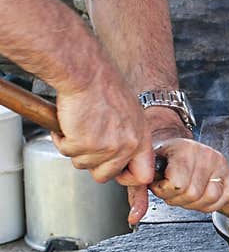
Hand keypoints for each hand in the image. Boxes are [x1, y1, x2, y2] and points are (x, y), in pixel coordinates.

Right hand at [52, 63, 154, 185]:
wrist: (86, 73)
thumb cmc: (103, 88)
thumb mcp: (129, 114)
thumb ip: (128, 137)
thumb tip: (123, 159)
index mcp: (140, 138)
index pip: (143, 175)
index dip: (127, 177)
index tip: (117, 173)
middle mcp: (127, 145)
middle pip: (106, 175)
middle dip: (92, 162)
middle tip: (87, 142)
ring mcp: (106, 147)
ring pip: (83, 164)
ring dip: (76, 148)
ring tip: (80, 125)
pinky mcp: (84, 143)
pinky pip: (66, 152)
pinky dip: (62, 139)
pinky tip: (69, 121)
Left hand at [125, 107, 228, 223]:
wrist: (176, 146)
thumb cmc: (162, 157)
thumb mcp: (146, 170)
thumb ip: (138, 194)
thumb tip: (134, 218)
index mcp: (184, 149)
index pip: (177, 185)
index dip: (164, 191)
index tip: (159, 184)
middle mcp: (206, 154)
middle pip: (192, 194)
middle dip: (176, 198)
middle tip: (170, 189)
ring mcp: (219, 165)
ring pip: (208, 199)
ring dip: (192, 203)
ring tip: (183, 192)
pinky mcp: (228, 176)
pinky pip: (221, 200)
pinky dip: (207, 204)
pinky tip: (196, 196)